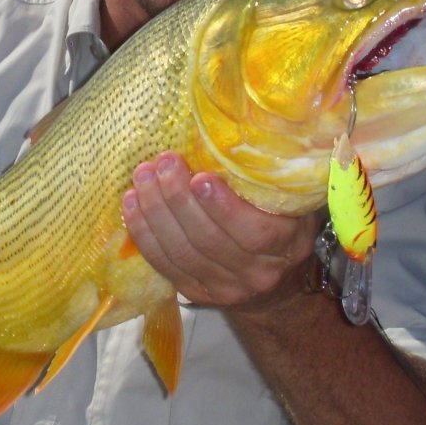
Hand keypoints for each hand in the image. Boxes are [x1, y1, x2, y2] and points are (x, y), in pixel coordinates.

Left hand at [121, 152, 320, 311]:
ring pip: (183, 252)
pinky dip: (144, 234)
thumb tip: (246, 131)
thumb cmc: (283, 226)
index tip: (200, 177)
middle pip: (209, 241)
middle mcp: (258, 273)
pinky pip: (165, 264)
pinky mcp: (196, 293)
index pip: (255, 233)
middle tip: (163, 163)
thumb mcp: (293, 203)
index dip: (224, 207)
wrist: (277, 287)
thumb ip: (274, 179)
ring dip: (156, 213)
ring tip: (143, 177)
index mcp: (287, 246)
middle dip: (179, 200)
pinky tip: (132, 205)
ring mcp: (225, 289)